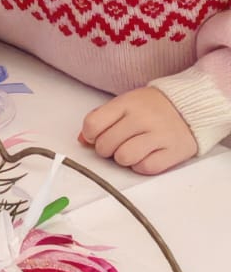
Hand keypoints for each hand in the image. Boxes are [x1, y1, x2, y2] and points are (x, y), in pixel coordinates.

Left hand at [80, 87, 198, 174]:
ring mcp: (159, 135)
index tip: (96, 136)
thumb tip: (82, 140)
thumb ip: (101, 118)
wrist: (190, 106)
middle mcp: (142, 118)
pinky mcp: (174, 151)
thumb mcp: (125, 104)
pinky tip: (146, 155)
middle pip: (105, 145)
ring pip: (124, 158)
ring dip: (123, 158)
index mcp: (127, 103)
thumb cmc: (151, 107)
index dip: (90, 135)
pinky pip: (145, 168)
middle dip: (106, 149)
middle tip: (117, 144)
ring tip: (132, 150)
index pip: (93, 124)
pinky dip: (142, 166)